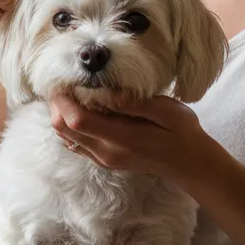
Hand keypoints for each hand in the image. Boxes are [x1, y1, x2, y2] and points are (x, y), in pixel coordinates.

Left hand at [48, 90, 214, 183]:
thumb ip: (137, 104)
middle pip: (64, 128)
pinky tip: (80, 109)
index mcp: (121, 138)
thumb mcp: (169, 112)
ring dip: (61, 114)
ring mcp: (102, 159)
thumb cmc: (181, 132)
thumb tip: (110, 93)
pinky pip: (74, 142)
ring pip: (65, 136)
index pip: (77, 120)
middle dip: (57, 104)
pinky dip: (69, 125)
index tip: (64, 80)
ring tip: (72, 93)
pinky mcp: (102, 160)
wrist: (188, 163)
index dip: (63, 100)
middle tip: (65, 83)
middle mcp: (106, 152)